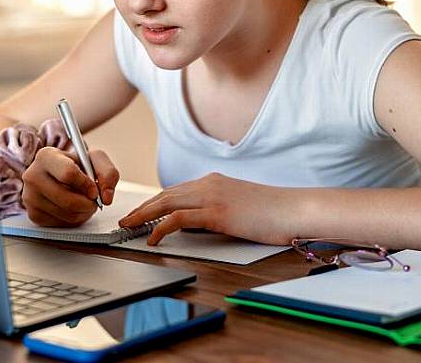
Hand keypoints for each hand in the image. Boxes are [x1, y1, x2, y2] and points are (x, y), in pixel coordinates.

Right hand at [21, 147, 119, 226]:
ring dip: (83, 212)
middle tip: (93, 200)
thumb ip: (108, 172)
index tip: (94, 189)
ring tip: (84, 202)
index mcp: (46, 156)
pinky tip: (73, 208)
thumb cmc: (75, 166)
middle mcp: (33, 176)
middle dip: (88, 203)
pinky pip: (61, 223)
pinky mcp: (34, 214)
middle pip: (67, 200)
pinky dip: (74, 219)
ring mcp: (30, 197)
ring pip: (66, 214)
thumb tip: (106, 197)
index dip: (86, 185)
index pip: (68, 173)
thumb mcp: (94, 160)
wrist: (58, 175)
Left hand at [117, 173, 298, 245]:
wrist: (296, 209)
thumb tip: (197, 227)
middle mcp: (209, 184)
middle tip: (125, 219)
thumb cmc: (274, 213)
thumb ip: (217, 212)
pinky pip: (178, 219)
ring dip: (143, 216)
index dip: (154, 202)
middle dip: (142, 207)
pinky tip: (152, 238)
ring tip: (128, 227)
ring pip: (166, 203)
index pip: (175, 191)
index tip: (140, 213)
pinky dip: (160, 227)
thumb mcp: (240, 208)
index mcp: (214, 181)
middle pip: (165, 195)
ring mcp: (212, 196)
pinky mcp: (216, 212)